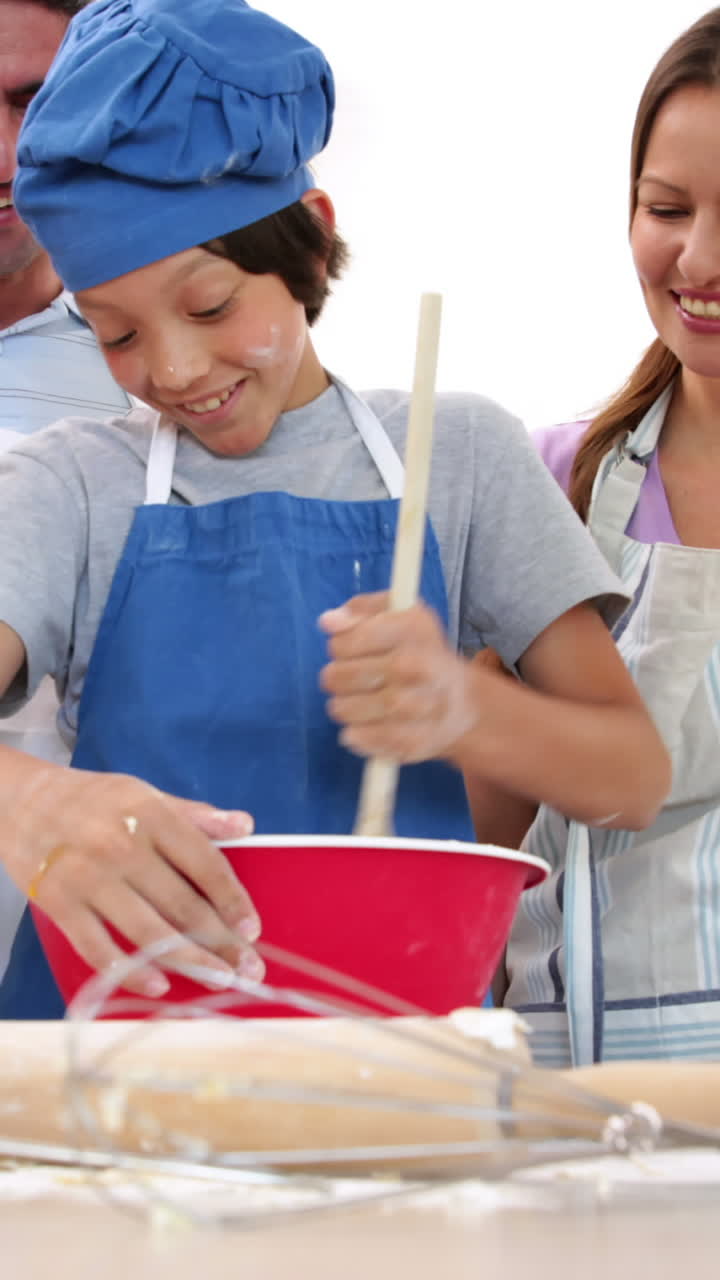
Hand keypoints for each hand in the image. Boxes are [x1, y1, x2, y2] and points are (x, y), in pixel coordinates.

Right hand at [4, 766, 262, 997]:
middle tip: (248, 968)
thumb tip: (245, 824)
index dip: (232, 900)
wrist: (20, 800)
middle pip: (183, 904)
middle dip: (221, 941)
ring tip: (218, 979)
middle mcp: (122, 846)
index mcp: (151, 814)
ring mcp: (89, 877)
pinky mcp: (59, 903)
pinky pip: (99, 948)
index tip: (252, 929)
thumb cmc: (92, 801)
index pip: (204, 863)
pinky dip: (130, 972)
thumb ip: (195, 815)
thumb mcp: (145, 795)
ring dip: (189, 961)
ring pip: (148, 931)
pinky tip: (158, 985)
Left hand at [319, 592, 476, 762]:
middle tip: (342, 678)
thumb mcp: (400, 615)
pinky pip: (362, 739)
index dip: (338, 646)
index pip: (349, 640)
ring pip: (348, 709)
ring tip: (351, 702)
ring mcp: (417, 707)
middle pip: (342, 676)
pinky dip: (355, 735)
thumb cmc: (422, 652)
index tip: (345, 649)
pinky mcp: (413, 741)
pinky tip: (361, 726)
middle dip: (334, 677)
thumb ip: (361, 610)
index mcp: (412, 630)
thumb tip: (328, 622)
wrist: (464, 702)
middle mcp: (417, 667)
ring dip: (341, 707)